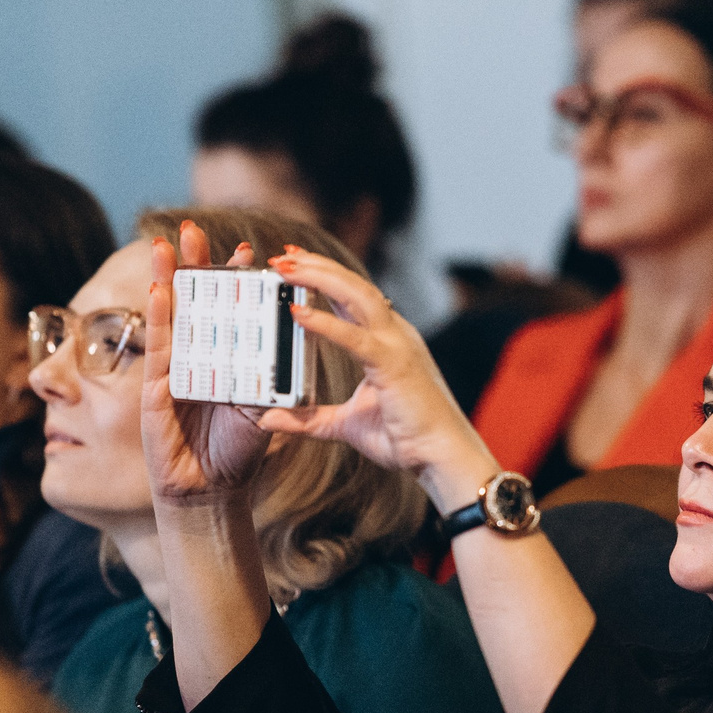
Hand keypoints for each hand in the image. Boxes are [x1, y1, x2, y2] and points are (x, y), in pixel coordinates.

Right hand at [138, 225, 276, 505]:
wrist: (213, 491)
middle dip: (193, 264)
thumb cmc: (237, 452)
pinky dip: (160, 319)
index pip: (229, 310)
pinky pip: (159, 348)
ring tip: (167, 244)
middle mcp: (196, 357)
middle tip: (193, 228)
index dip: (234, 280)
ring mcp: (173, 370)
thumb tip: (291, 351)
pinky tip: (161, 291)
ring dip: (169, 278)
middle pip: (194, 301)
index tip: (247, 250)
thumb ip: (270, 382)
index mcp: (223, 358)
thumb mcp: (261, 410)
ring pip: (171, 316)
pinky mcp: (157, 389)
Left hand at [256, 247, 497, 504]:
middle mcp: (395, 334)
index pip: (352, 297)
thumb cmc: (405, 439)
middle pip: (353, 286)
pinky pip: (356, 338)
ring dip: (320, 277)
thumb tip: (270, 419)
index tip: (294, 261)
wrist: (442, 456)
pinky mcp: (394, 365)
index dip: (324, 275)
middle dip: (317, 266)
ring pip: (357, 296)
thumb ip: (311, 420)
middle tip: (282, 256)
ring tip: (287, 268)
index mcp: (388, 341)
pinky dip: (326, 323)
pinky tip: (298, 313)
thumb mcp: (346, 425)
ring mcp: (397, 345)